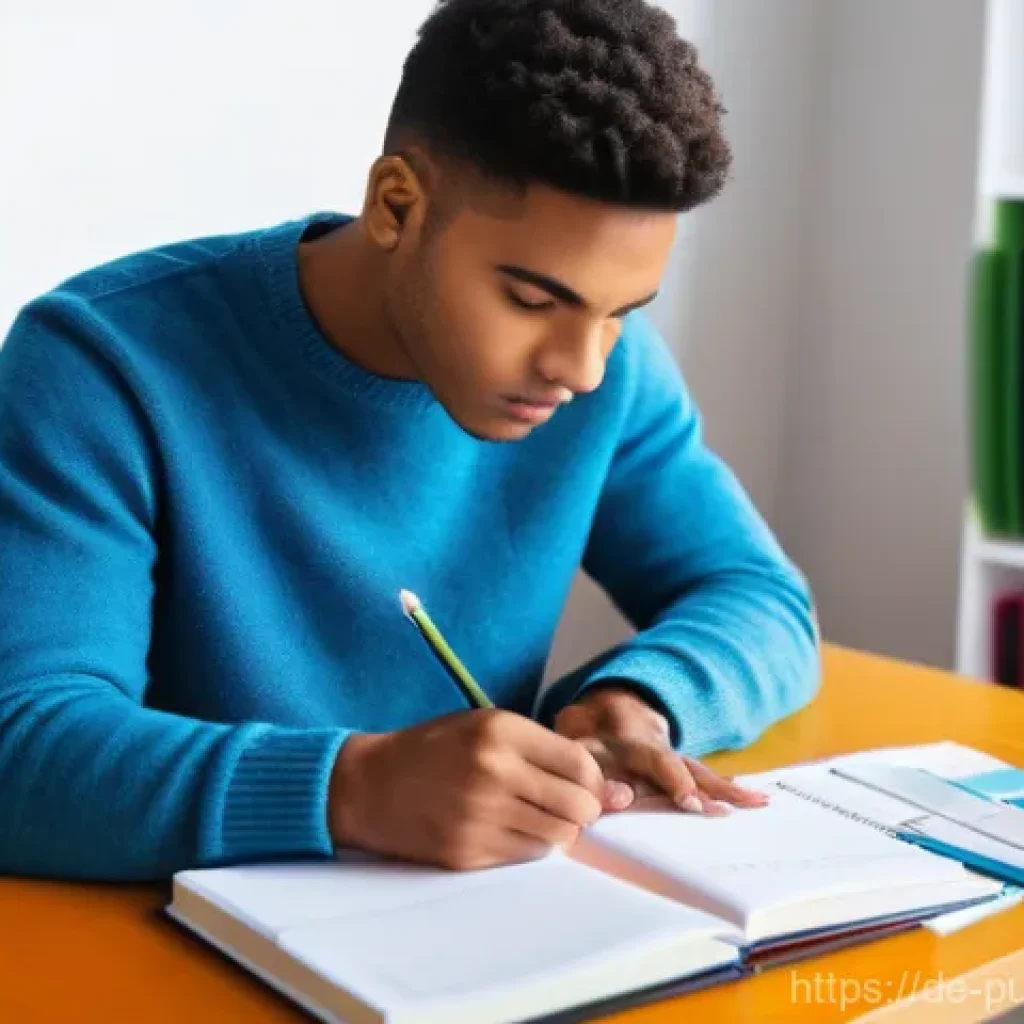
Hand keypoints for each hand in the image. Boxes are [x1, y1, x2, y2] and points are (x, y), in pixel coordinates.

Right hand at [328, 709, 605, 870]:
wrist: (371, 783)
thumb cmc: (435, 749)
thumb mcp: (485, 726)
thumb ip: (543, 749)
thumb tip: (612, 789)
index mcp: (501, 731)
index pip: (580, 764)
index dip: (593, 780)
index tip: (586, 785)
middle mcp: (494, 771)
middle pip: (577, 805)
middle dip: (583, 810)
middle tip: (569, 806)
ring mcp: (480, 815)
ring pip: (558, 836)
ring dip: (557, 830)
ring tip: (536, 816)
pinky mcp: (468, 851)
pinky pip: (527, 855)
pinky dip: (529, 845)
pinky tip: (509, 828)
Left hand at [553, 686, 770, 815]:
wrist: (604, 710)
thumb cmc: (585, 731)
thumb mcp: (577, 742)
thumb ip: (591, 768)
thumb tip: (620, 798)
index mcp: (632, 739)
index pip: (657, 759)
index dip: (674, 780)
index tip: (691, 802)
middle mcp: (659, 746)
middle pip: (689, 767)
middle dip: (714, 788)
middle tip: (742, 805)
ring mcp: (672, 756)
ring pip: (701, 773)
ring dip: (728, 790)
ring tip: (760, 801)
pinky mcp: (679, 768)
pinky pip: (704, 779)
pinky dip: (726, 791)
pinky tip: (754, 800)